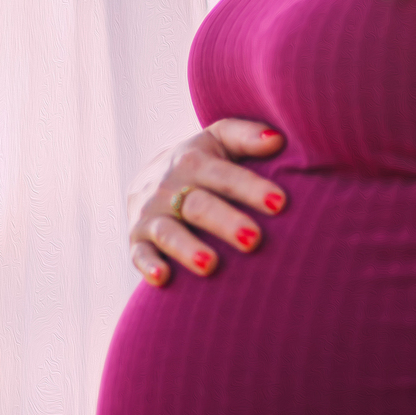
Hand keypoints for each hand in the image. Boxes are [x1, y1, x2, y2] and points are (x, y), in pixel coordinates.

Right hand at [129, 119, 287, 287]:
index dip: (251, 188)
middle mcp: (168, 186)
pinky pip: (138, 254)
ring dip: (188, 249)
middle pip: (198, 205)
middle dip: (225, 222)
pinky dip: (148, 266)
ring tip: (211, 265)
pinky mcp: (135, 240)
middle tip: (254, 239)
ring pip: (168, 232)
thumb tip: (278, 140)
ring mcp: (150, 214)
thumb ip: (247, 137)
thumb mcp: (220, 140)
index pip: (224, 175)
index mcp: (193, 160)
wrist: (149, 176)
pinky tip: (163, 277)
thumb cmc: (203, 162)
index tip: (279, 203)